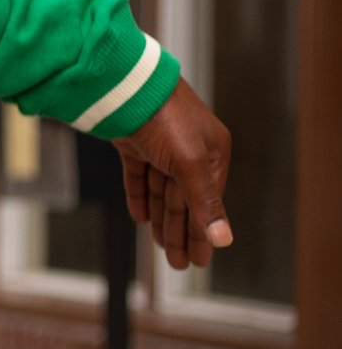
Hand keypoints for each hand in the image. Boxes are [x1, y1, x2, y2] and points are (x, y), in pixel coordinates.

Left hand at [113, 79, 232, 271]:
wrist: (124, 85)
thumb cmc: (165, 119)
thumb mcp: (189, 164)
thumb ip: (205, 203)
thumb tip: (224, 238)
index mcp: (211, 154)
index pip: (207, 202)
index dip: (202, 233)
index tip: (200, 260)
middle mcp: (188, 150)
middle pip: (184, 200)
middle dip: (181, 232)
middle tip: (179, 263)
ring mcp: (160, 146)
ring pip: (161, 191)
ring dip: (161, 220)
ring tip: (162, 246)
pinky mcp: (133, 141)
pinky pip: (139, 175)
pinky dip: (140, 196)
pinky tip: (140, 218)